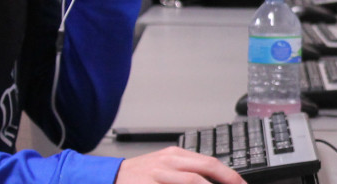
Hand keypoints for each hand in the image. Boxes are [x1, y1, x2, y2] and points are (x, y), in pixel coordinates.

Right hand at [115, 147, 246, 183]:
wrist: (108, 178)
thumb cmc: (137, 176)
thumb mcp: (164, 166)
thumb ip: (187, 170)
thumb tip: (212, 179)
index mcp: (175, 155)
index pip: (209, 162)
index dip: (228, 174)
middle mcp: (169, 162)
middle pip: (206, 168)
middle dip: (227, 179)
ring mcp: (159, 174)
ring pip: (194, 181)